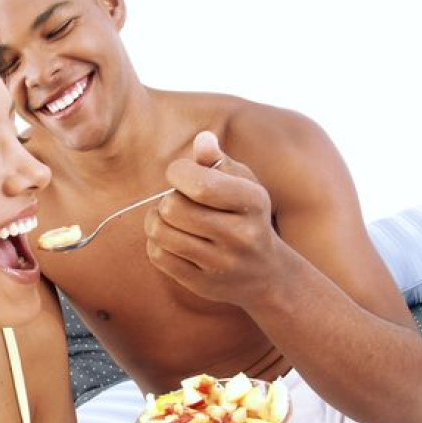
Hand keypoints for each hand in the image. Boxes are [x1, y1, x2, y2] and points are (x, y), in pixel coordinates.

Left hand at [144, 130, 285, 308]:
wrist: (266, 274)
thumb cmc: (246, 216)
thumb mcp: (242, 183)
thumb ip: (218, 160)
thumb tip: (202, 139)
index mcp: (252, 202)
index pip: (201, 184)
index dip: (178, 173)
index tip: (180, 174)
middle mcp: (240, 235)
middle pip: (173, 208)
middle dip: (167, 199)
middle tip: (176, 201)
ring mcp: (221, 263)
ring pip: (161, 232)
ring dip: (156, 220)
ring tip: (169, 218)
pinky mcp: (201, 283)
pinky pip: (158, 256)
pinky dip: (155, 243)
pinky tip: (170, 239)